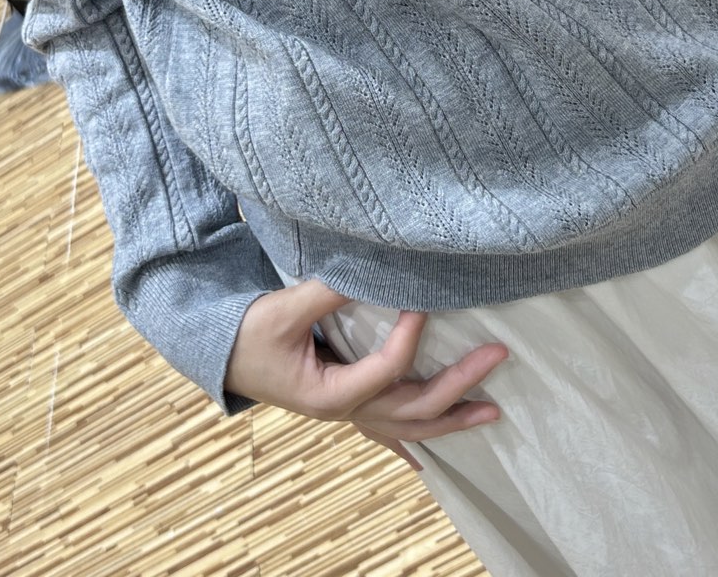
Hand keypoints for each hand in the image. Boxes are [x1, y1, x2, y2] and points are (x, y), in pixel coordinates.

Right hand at [226, 279, 509, 472]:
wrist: (219, 355)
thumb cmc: (247, 334)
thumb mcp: (282, 309)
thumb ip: (328, 290)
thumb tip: (371, 266)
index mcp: (329, 394)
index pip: (385, 371)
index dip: (409, 339)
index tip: (424, 304)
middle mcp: (345, 411)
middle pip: (413, 408)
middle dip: (459, 385)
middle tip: (498, 356)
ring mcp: (348, 412)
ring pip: (409, 425)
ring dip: (452, 417)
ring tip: (493, 411)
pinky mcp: (346, 404)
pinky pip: (390, 428)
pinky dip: (417, 435)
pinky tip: (436, 450)